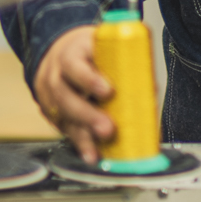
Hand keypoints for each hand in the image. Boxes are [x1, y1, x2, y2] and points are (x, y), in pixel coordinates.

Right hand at [31, 26, 115, 162]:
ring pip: (62, 116)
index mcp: (71, 54)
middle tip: (108, 128)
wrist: (58, 54)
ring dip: (82, 135)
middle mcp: (56, 75)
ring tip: (98, 150)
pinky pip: (64, 129)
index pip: (74, 64)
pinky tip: (91, 154)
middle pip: (65, 95)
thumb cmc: (88, 52)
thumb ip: (123, 65)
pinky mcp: (52, 114)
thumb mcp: (102, 47)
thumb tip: (150, 91)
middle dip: (87, 115)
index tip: (108, 91)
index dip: (89, 79)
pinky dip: (79, 143)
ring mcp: (50, 95)